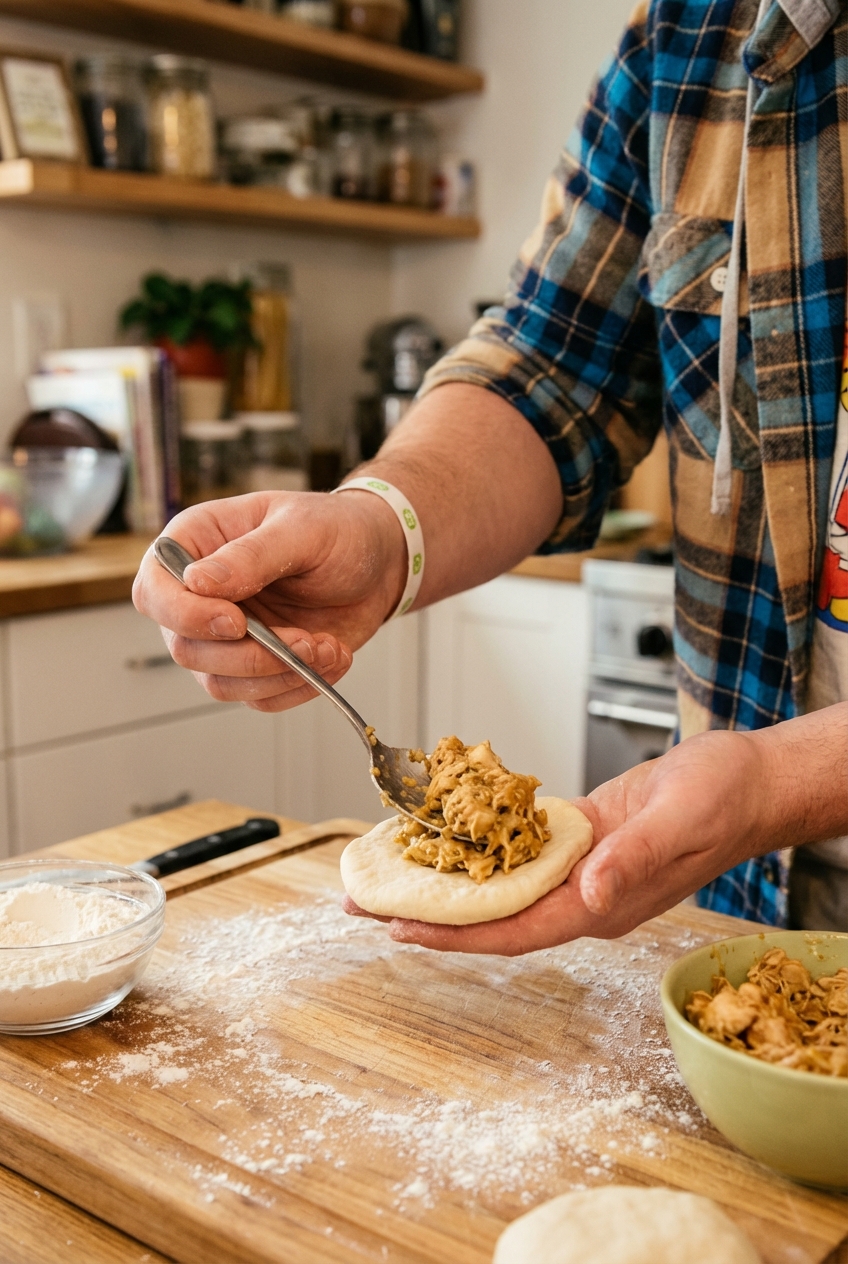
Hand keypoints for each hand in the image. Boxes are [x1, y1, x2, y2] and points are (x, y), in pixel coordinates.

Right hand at [132, 490, 405, 711]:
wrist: (380, 562)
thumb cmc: (338, 530)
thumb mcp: (301, 529)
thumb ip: (251, 555)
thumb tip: (197, 582)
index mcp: (196, 544)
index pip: (154, 592)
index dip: (185, 616)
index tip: (235, 622)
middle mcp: (200, 596)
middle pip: (186, 649)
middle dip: (250, 655)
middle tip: (305, 640)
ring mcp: (226, 636)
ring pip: (221, 682)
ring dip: (280, 674)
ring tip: (327, 647)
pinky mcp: (256, 665)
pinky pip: (260, 697)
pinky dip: (299, 686)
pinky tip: (333, 656)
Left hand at [344, 727, 776, 952]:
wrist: (746, 780)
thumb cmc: (722, 800)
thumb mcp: (678, 822)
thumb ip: (633, 858)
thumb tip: (589, 892)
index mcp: (601, 904)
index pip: (513, 931)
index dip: (453, 934)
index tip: (398, 927)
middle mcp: (582, 895)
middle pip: (491, 915)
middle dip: (428, 912)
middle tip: (362, 902)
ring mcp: (580, 869)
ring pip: (498, 884)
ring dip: (445, 878)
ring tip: (388, 869)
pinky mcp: (580, 838)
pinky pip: (519, 849)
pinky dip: (479, 844)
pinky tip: (445, 834)